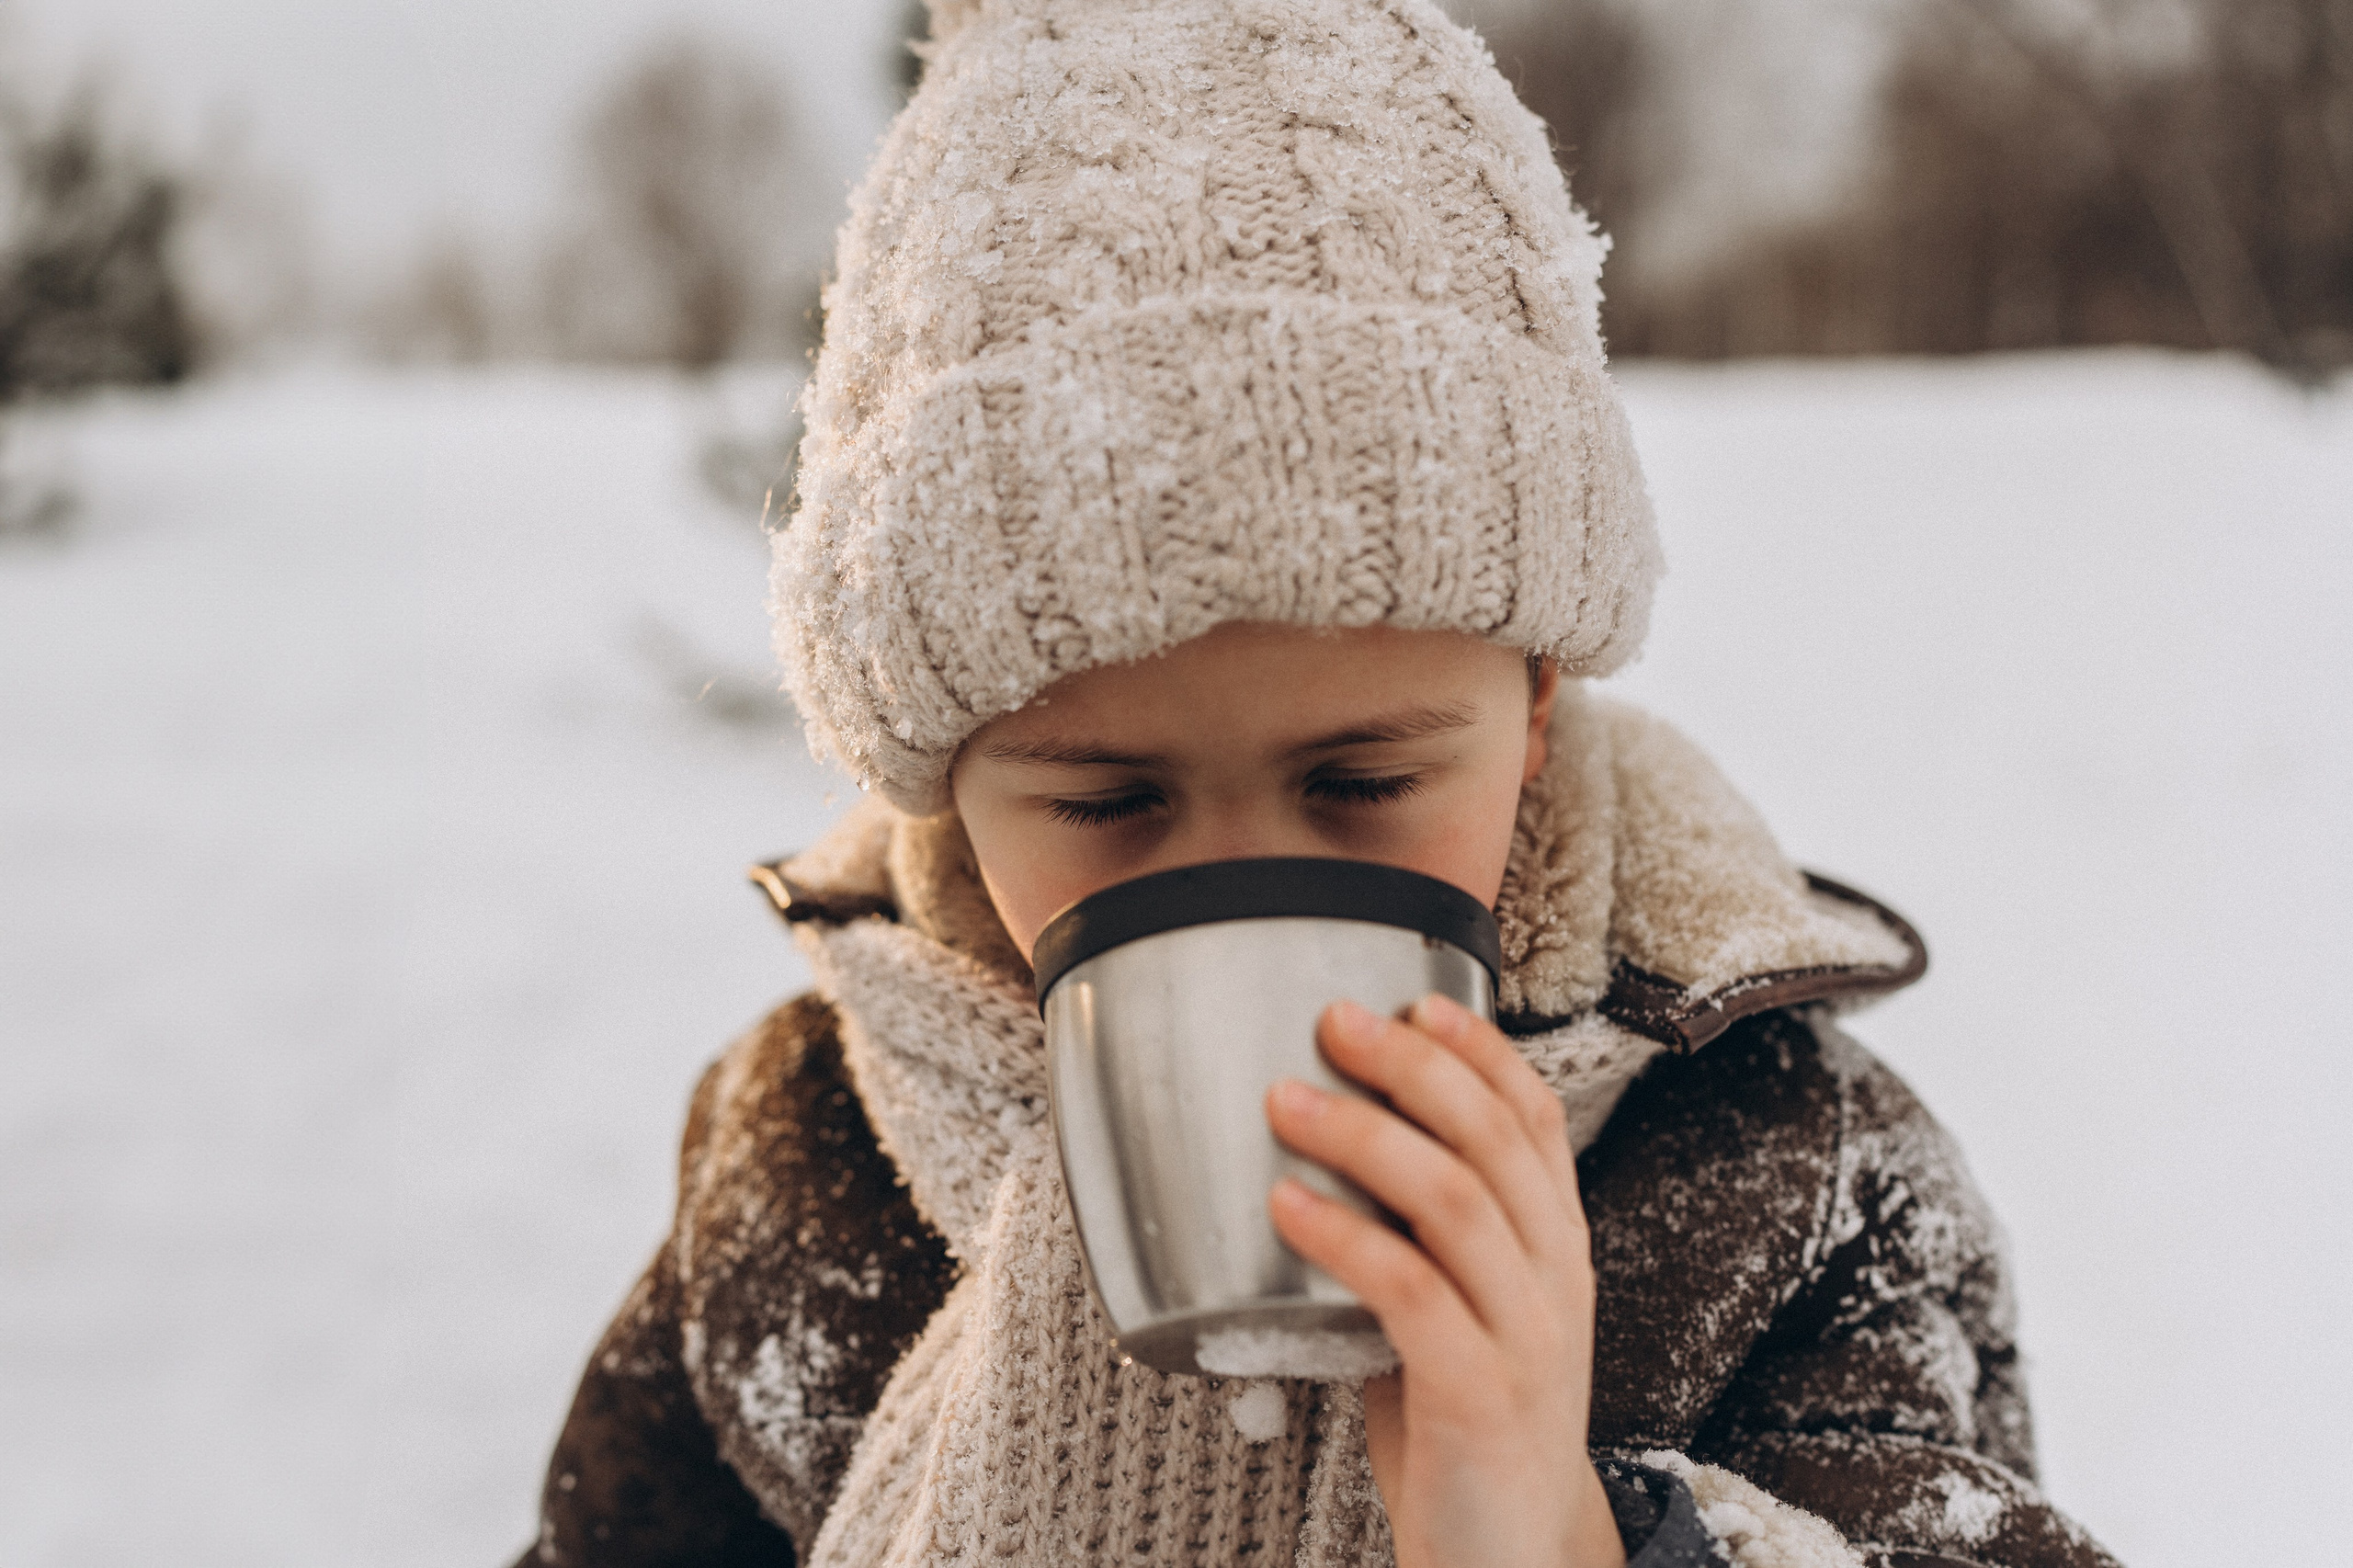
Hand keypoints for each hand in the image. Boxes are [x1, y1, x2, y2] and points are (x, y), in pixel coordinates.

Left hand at [1266, 993, 1623, 1567]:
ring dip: (1362, 1136)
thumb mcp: (1463, 1310)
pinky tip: (1286, 1205)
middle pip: (1491, 1138)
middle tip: (1331, 1021)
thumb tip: (1328, 1148)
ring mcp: (1528, 1335)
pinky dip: (1344, 1237)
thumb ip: (1425, 1238)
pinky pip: (1411, 1292)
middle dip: (1411, 1067)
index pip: (1535, 1119)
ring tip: (1285, 1102)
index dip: (1479, 1050)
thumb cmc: (1465, 1424)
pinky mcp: (1481, 1394)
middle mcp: (1557, 1277)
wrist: (1513, 1559)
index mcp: (1556, 1246)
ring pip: (1454, 1199)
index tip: (1413, 1001)